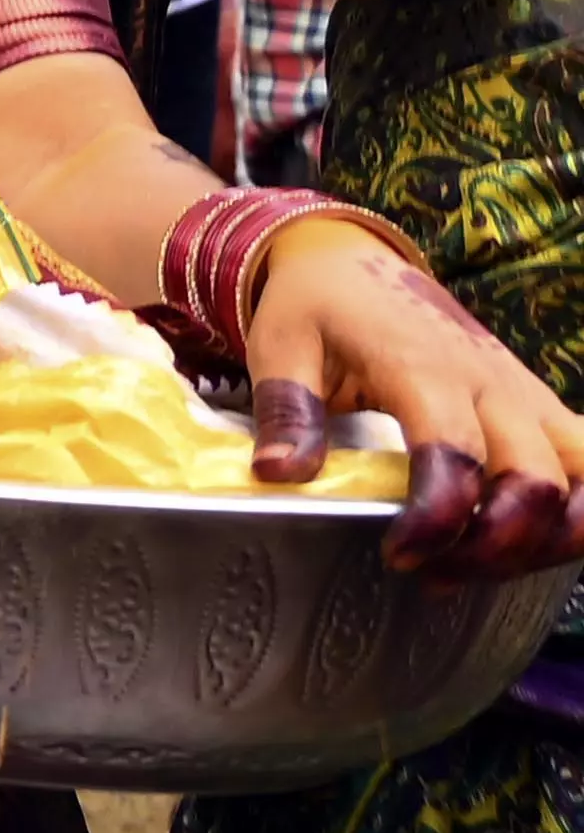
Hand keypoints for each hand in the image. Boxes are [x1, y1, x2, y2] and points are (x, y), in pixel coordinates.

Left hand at [245, 220, 582, 577]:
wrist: (359, 261)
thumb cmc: (319, 308)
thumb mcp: (281, 344)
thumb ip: (286, 408)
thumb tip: (280, 475)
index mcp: (424, 365)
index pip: (456, 451)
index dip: (441, 516)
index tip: (401, 556)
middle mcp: (492, 383)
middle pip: (537, 481)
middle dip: (498, 544)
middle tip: (433, 571)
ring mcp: (527, 397)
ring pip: (581, 482)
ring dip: (544, 540)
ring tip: (470, 564)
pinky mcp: (543, 411)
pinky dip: (573, 516)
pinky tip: (521, 545)